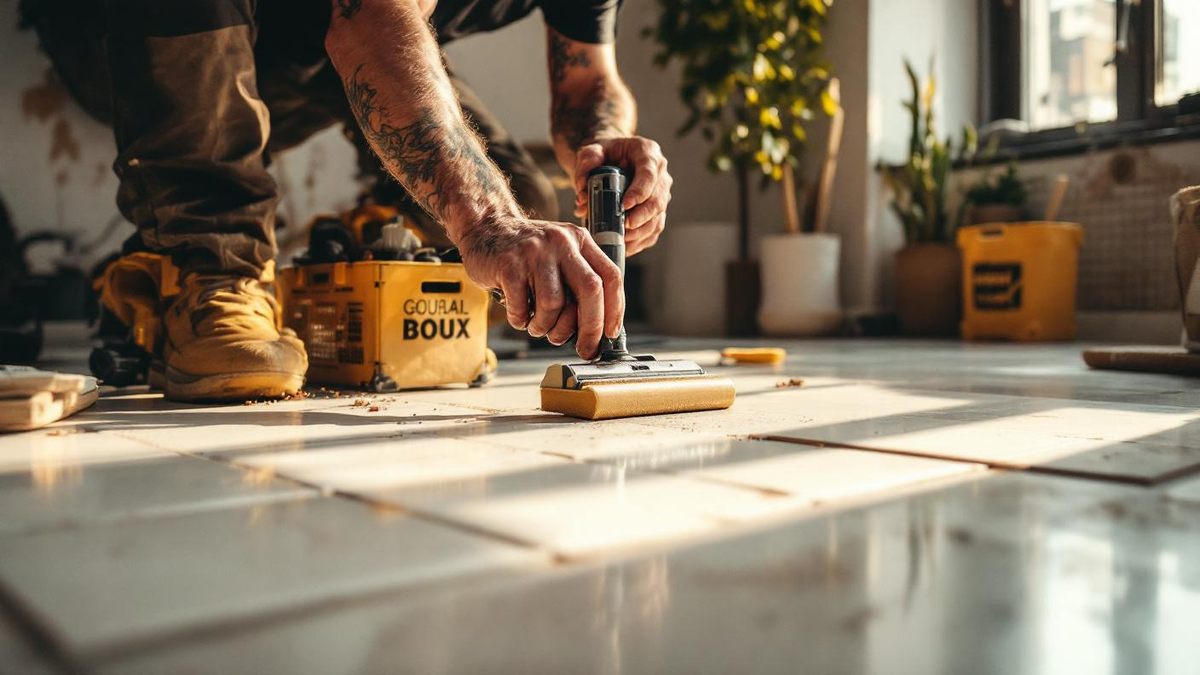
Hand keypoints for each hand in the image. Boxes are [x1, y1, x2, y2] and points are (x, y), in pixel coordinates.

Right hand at [460, 216, 623, 359]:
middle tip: (584, 348)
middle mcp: (561, 242)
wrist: (485, 227)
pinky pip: (522, 308)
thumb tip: (596, 330)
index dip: (614, 311)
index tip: (609, 335)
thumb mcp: (561, 255)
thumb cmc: (527, 252)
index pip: (610, 276)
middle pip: (590, 290)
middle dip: (590, 328)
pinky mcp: (508, 265)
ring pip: (554, 304)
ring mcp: (534, 252)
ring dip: (548, 327)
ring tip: (539, 326)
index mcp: (579, 240)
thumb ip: (579, 283)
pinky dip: (522, 321)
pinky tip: (520, 316)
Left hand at [573, 137, 672, 256]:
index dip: (639, 192)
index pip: (649, 174)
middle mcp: (660, 174)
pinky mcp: (657, 211)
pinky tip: (624, 247)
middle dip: (641, 217)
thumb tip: (582, 193)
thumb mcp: (591, 150)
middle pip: (657, 200)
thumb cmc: (602, 154)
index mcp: (647, 153)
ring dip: (640, 233)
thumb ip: (586, 163)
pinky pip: (653, 230)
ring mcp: (661, 194)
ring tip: (621, 240)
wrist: (609, 159)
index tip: (624, 206)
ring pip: (657, 218)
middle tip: (624, 227)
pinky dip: (640, 241)